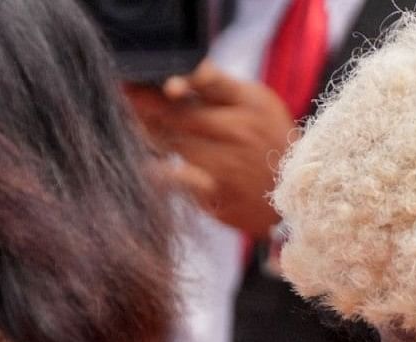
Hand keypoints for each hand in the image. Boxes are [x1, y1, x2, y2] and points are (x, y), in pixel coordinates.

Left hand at [129, 66, 293, 238]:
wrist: (290, 191)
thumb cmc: (265, 140)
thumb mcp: (255, 104)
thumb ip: (217, 88)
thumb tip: (173, 76)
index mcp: (250, 102)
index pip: (213, 83)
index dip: (187, 81)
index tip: (166, 84)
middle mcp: (239, 130)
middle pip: (183, 113)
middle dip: (149, 104)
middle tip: (125, 95)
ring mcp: (226, 162)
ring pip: (174, 142)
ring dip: (149, 132)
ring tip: (134, 122)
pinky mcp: (213, 191)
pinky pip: (178, 180)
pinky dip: (159, 173)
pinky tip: (145, 167)